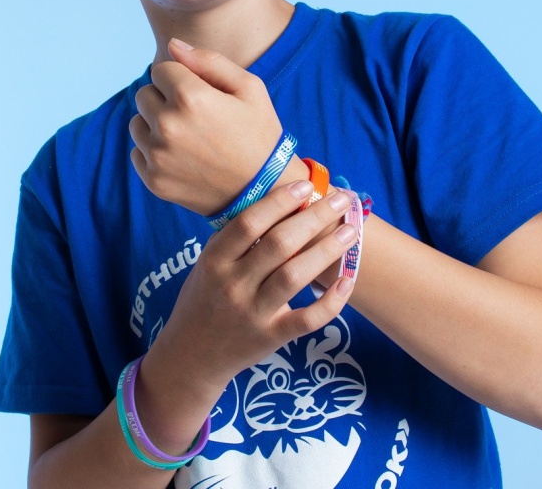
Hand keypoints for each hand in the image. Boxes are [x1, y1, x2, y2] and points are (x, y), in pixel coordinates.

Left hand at [129, 39, 283, 214]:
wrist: (266, 191)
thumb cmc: (260, 134)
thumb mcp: (250, 88)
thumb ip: (208, 61)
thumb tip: (172, 45)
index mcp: (190, 97)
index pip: (162, 70)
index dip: (183, 79)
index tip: (202, 96)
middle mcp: (168, 126)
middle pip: (144, 94)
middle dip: (166, 100)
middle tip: (196, 118)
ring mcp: (158, 156)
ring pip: (137, 123)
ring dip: (156, 125)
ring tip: (188, 138)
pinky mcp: (154, 180)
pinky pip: (138, 152)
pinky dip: (154, 152)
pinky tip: (183, 158)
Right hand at [147, 180, 358, 391]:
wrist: (191, 355)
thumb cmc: (205, 299)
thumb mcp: (207, 264)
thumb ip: (236, 239)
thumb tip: (282, 201)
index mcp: (214, 261)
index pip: (249, 223)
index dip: (280, 201)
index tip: (306, 185)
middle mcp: (232, 285)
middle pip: (279, 244)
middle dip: (315, 217)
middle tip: (342, 199)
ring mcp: (252, 313)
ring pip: (295, 276)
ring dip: (327, 250)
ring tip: (350, 231)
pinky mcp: (271, 337)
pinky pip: (307, 319)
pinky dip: (330, 301)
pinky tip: (347, 280)